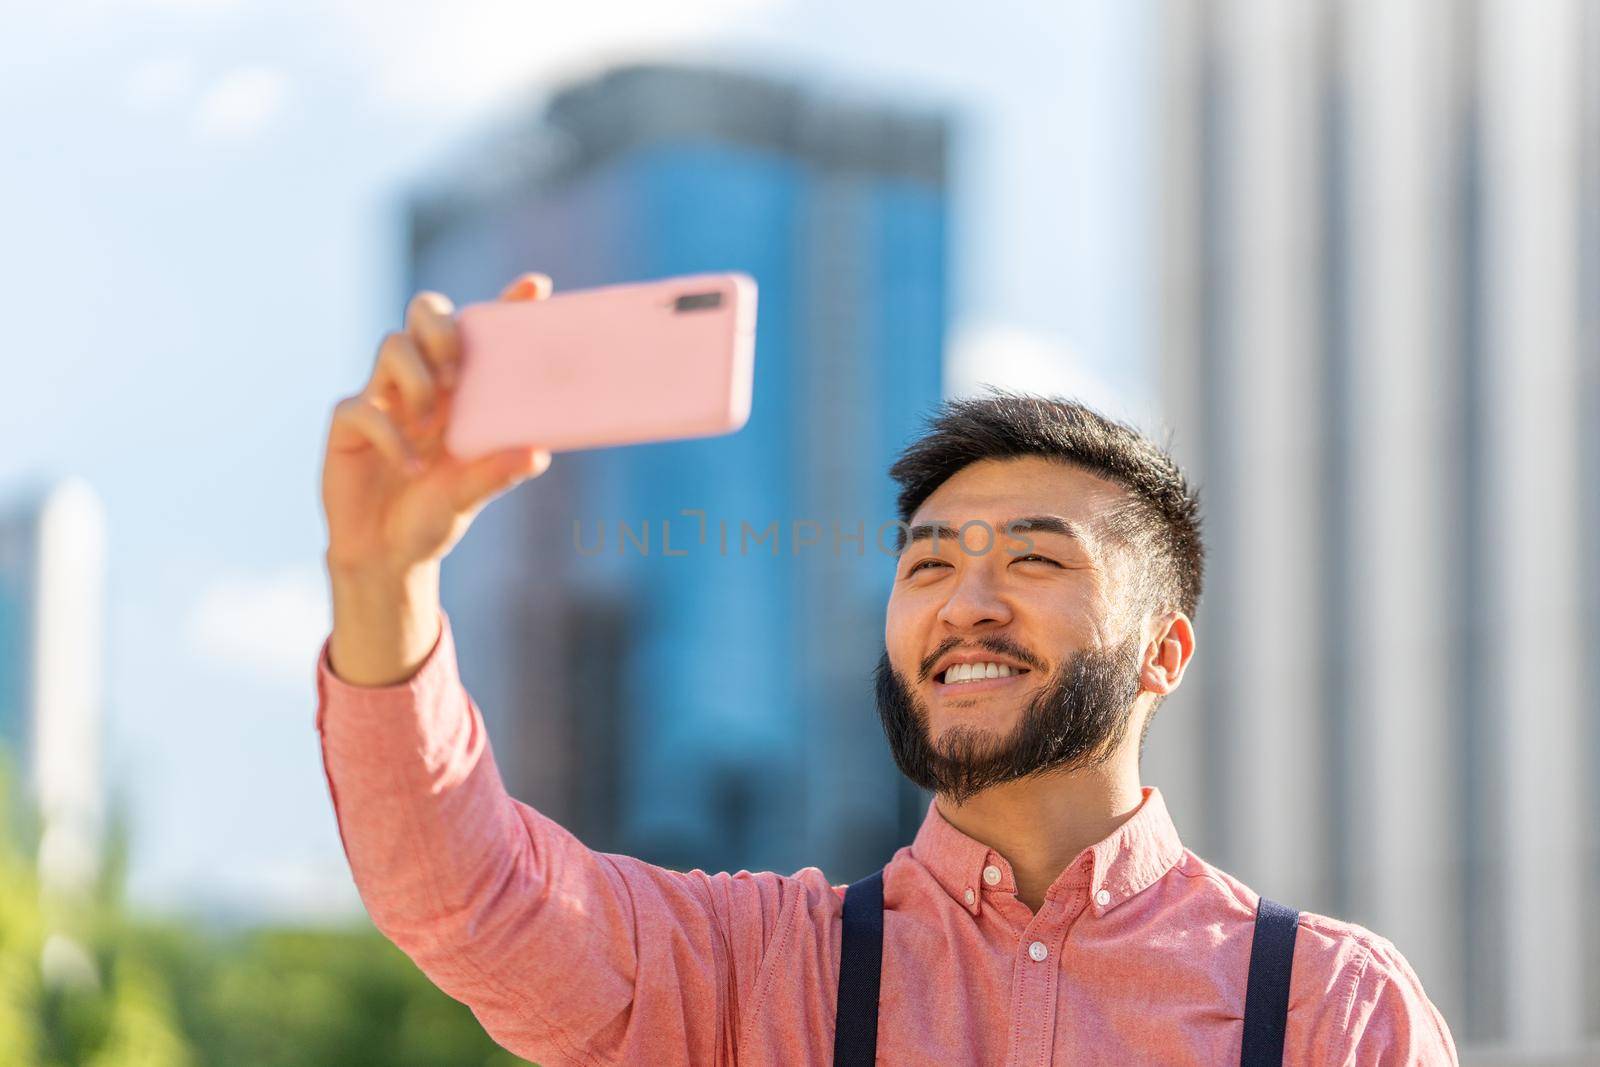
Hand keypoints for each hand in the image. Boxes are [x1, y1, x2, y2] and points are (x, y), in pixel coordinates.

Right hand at [321, 273, 555, 577]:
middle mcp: (421, 383)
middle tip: (458, 370)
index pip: (479, 334)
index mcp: (459, 390)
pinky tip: (407, 466)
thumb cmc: (432, 514)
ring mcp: (382, 397)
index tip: (536, 287)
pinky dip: (390, 435)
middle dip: (442, 327)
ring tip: (430, 425)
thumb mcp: (471, 494)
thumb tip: (537, 452)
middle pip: (424, 314)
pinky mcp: (350, 425)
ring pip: (391, 346)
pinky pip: (363, 407)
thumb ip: (499, 472)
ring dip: (417, 381)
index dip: (505, 304)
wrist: (386, 555)